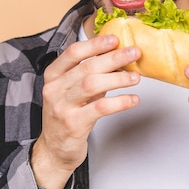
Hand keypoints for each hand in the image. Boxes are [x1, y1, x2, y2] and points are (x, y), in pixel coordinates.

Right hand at [31, 34, 140, 188]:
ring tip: (135, 77)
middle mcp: (55, 89)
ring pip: (92, 85)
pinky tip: (133, 99)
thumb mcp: (73, 90)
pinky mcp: (73, 124)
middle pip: (86, 67)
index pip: (73, 53)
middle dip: (113, 58)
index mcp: (53, 76)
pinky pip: (100, 109)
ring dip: (118, 79)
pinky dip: (120, 102)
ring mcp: (62, 107)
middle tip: (134, 53)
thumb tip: (117, 57)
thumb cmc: (67, 115)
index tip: (115, 39)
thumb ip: (89, 74)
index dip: (95, 44)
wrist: (54, 149)